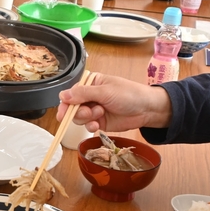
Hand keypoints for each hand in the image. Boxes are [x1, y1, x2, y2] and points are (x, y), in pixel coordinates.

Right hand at [56, 72, 172, 132]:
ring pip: (78, 118)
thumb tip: (62, 95)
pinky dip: (90, 126)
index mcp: (90, 84)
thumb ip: (82, 94)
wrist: (147, 109)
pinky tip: (97, 125)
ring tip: (99, 115)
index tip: (63, 113)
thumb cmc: (129, 94)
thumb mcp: (105, 91)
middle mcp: (90, 97)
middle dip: (78, 112)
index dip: (65, 104)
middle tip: (89, 112)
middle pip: (72, 107)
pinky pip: (87, 126)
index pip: (70, 93)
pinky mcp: (99, 122)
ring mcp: (94, 110)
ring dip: (86, 118)